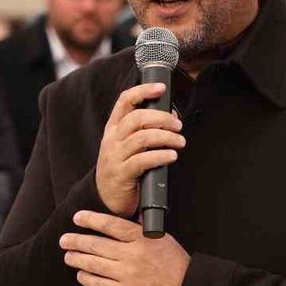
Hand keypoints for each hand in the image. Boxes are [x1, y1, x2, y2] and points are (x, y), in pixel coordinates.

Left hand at [59, 210, 189, 285]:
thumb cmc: (178, 267)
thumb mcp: (164, 240)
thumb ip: (145, 230)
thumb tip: (132, 218)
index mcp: (143, 239)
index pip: (111, 225)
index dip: (91, 219)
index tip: (78, 217)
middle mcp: (132, 256)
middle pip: (96, 245)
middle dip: (76, 241)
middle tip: (64, 240)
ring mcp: (127, 276)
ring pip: (94, 265)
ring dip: (77, 259)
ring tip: (68, 256)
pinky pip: (100, 285)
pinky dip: (87, 278)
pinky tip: (81, 274)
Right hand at [96, 83, 184, 216]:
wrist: (106, 198)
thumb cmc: (123, 168)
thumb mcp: (130, 145)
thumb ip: (147, 129)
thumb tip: (172, 116)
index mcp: (114, 127)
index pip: (125, 100)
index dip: (143, 90)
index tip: (161, 87)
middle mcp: (113, 139)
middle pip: (137, 118)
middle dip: (162, 118)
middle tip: (178, 125)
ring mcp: (115, 156)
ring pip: (143, 138)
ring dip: (166, 137)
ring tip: (179, 141)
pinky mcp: (122, 173)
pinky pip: (143, 160)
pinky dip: (161, 156)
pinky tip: (171, 157)